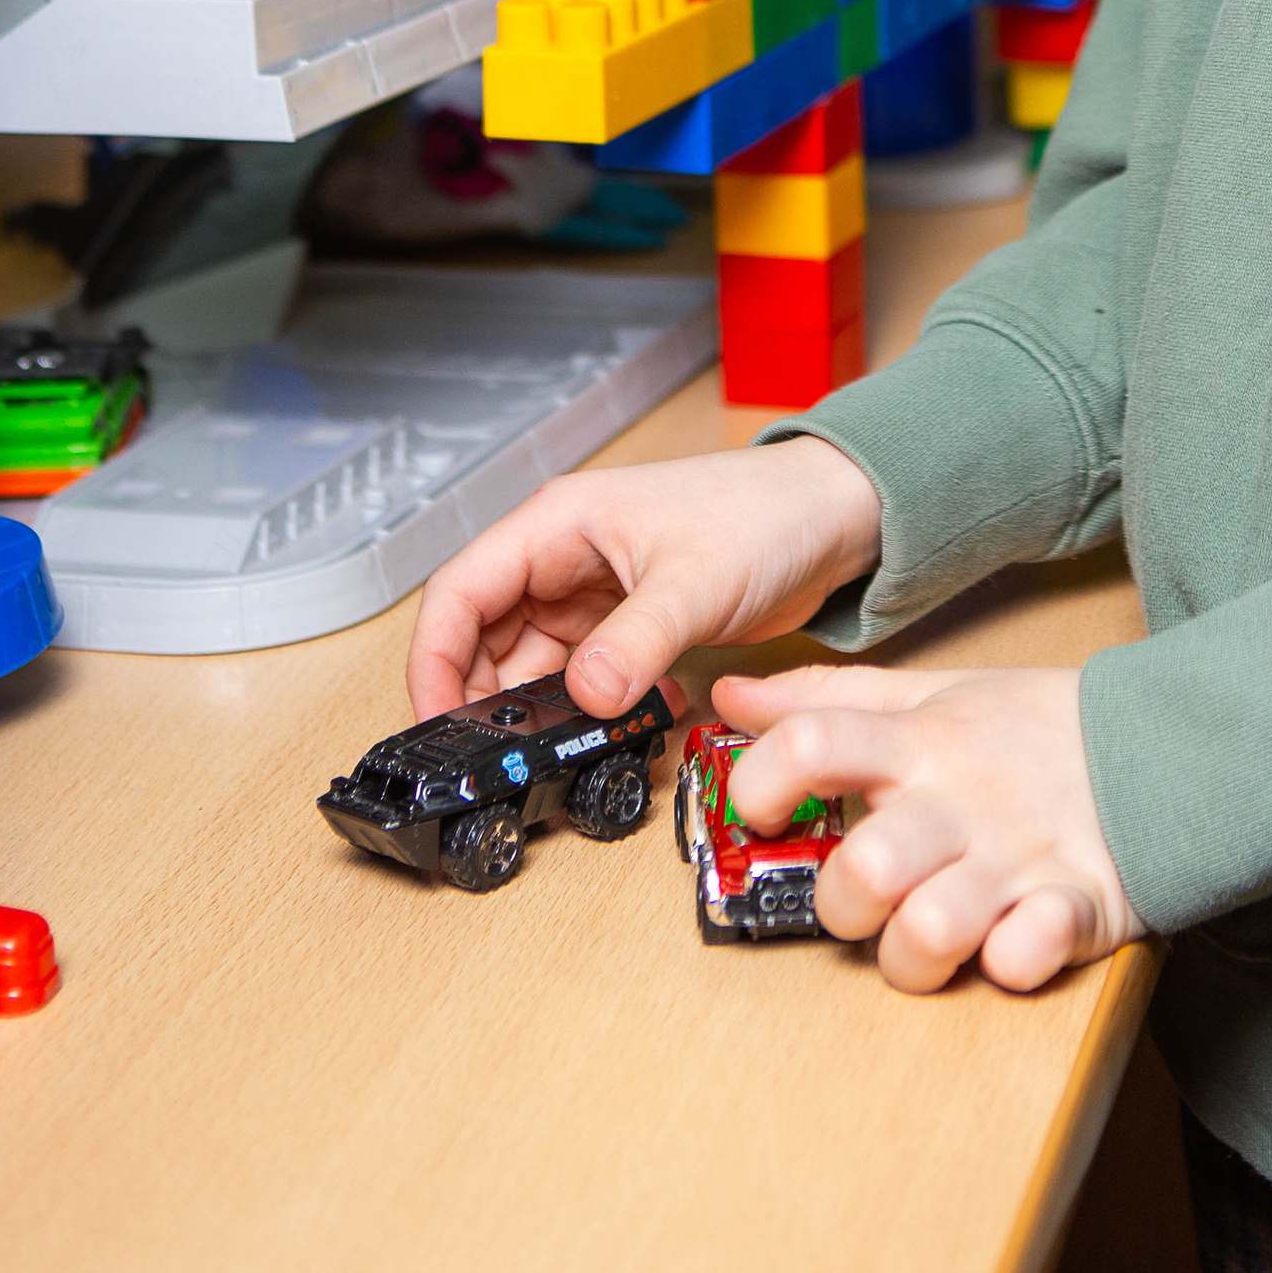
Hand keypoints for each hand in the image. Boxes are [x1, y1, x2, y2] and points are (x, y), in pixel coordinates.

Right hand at [407, 438, 883, 718]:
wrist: (836, 518)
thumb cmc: (767, 512)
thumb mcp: (696, 580)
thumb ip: (636, 640)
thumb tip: (586, 696)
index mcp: (559, 523)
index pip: (463, 590)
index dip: (435, 658)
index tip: (437, 722)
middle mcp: (564, 558)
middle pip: (485, 637)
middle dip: (482, 699)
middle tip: (493, 761)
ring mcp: (593, 596)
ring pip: (531, 666)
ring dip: (536, 713)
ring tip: (549, 757)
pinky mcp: (626, 628)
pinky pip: (581, 679)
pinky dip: (584, 713)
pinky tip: (607, 735)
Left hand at [715, 662, 1144, 995]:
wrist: (1168, 738)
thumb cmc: (1032, 730)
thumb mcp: (933, 695)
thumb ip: (829, 700)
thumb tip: (731, 698)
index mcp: (922, 743)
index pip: (815, 742)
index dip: (761, 781)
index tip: (759, 810)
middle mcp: (961, 802)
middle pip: (863, 868)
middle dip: (843, 903)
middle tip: (865, 898)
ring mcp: (1019, 858)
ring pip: (928, 932)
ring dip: (913, 953)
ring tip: (927, 936)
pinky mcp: (1078, 908)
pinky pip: (1026, 956)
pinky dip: (1009, 962)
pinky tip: (1008, 943)